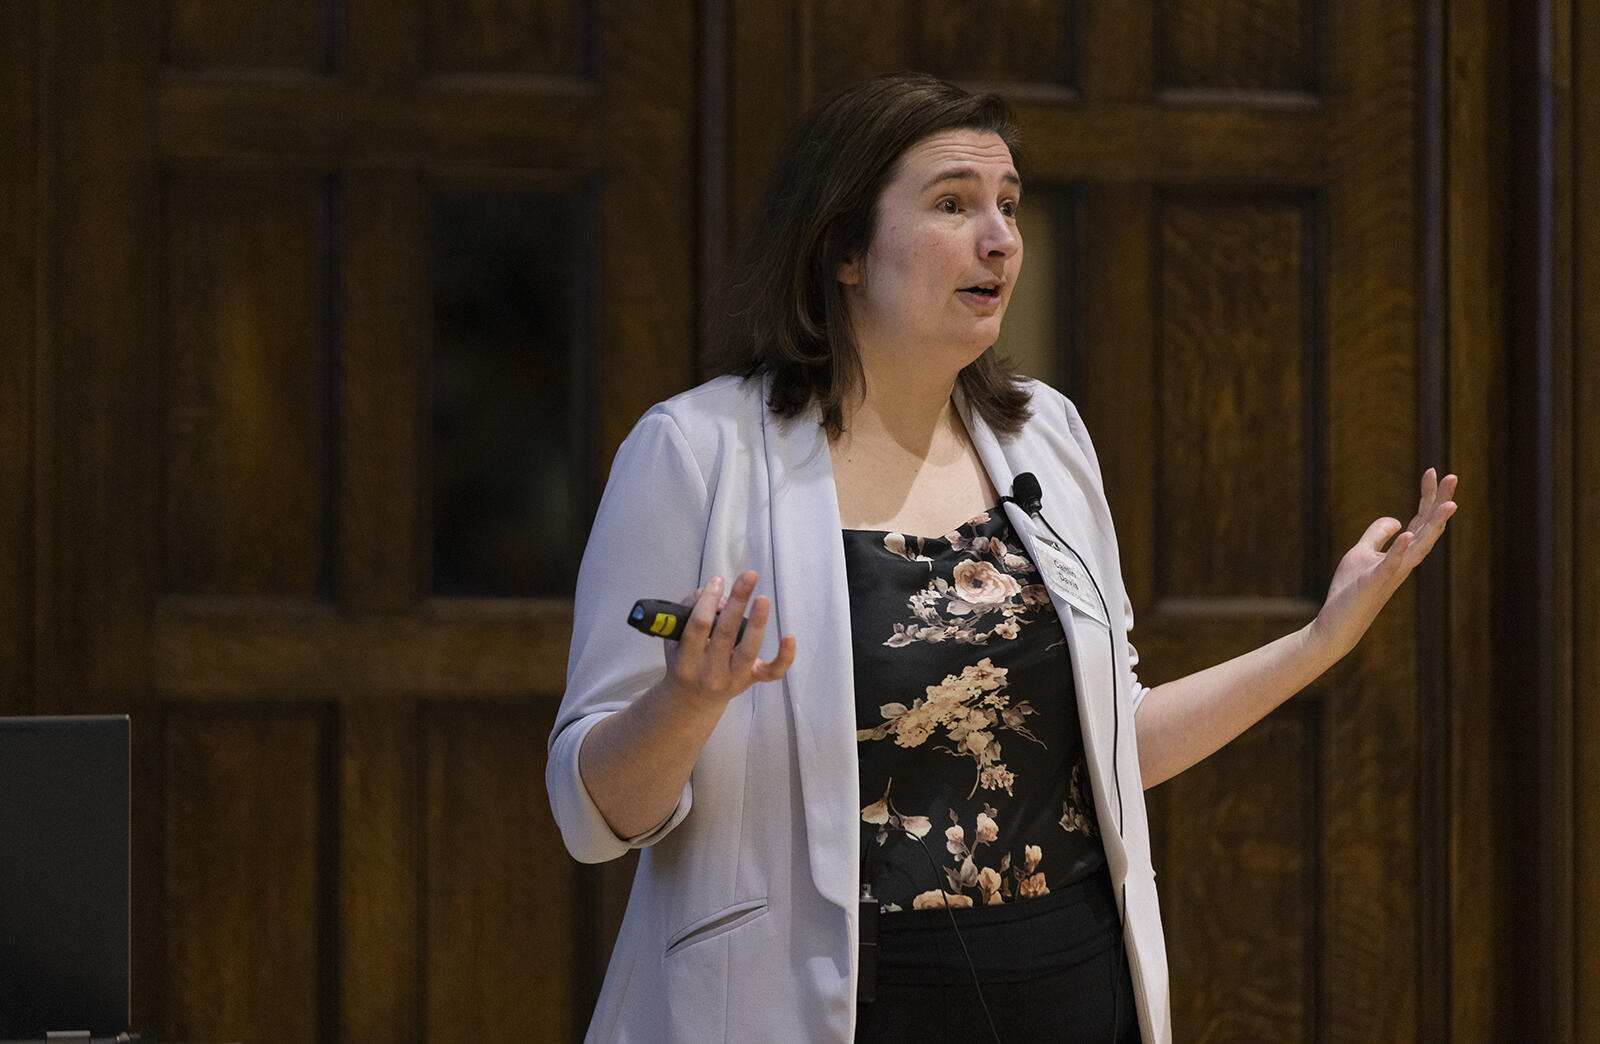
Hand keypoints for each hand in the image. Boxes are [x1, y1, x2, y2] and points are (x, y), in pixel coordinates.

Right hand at [662, 570, 796, 707]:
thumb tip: (718, 596)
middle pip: (726, 633)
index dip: (708, 601)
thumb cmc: (685, 660)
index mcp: (687, 660)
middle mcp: (710, 672)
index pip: (699, 626)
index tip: (718, 580)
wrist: (694, 699)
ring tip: (762, 599)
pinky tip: (789, 637)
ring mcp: (733, 678)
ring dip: (757, 622)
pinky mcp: (752, 680)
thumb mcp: (674, 638)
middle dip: (737, 601)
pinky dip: (784, 657)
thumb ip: (690, 609)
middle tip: (748, 576)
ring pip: (748, 649)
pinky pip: (772, 672)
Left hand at [1308, 468, 1458, 657]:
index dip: (1428, 496)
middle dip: (1440, 503)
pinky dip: (1399, 549)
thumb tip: (1395, 519)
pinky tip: (1406, 533)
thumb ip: (1378, 535)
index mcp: (1402, 553)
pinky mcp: (1374, 583)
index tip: (1433, 471)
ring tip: (1448, 504)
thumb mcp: (1361, 552)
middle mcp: (1404, 562)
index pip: (1420, 520)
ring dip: (1434, 525)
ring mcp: (1392, 573)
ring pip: (1420, 547)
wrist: (1337, 623)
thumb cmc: (1350, 590)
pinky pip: (1390, 565)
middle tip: (1454, 476)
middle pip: (1428, 528)